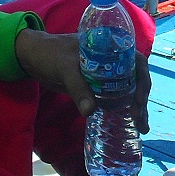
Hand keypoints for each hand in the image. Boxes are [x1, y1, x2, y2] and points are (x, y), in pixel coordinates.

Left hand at [14, 28, 151, 131]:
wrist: (32, 58)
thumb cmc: (50, 54)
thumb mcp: (65, 68)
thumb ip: (78, 88)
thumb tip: (90, 111)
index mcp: (112, 47)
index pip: (137, 62)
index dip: (143, 81)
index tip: (138, 101)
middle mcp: (113, 60)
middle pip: (136, 79)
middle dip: (141, 101)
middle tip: (140, 122)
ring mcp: (106, 74)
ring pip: (127, 90)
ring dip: (135, 108)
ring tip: (141, 127)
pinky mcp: (96, 86)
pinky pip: (114, 97)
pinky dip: (121, 109)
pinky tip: (127, 122)